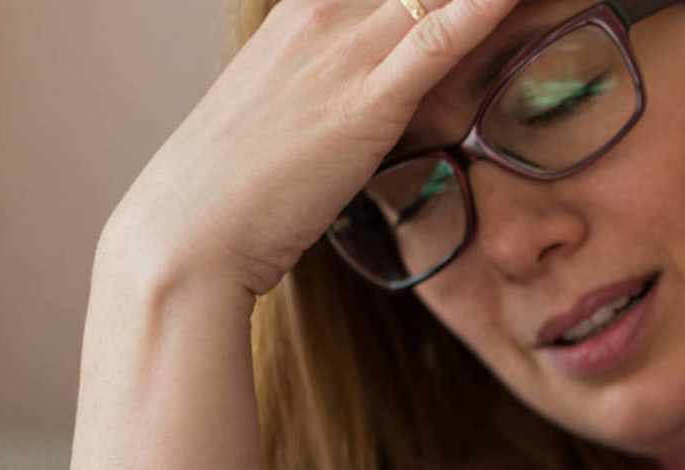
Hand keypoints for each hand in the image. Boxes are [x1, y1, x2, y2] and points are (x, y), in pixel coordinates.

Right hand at [101, 0, 519, 296]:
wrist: (190, 231)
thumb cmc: (242, 182)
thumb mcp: (293, 109)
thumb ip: (341, 84)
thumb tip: (383, 95)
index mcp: (306, 9)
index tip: (494, 1)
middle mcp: (322, 13)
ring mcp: (343, 52)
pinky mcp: (364, 103)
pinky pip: (436, 41)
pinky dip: (480, 12)